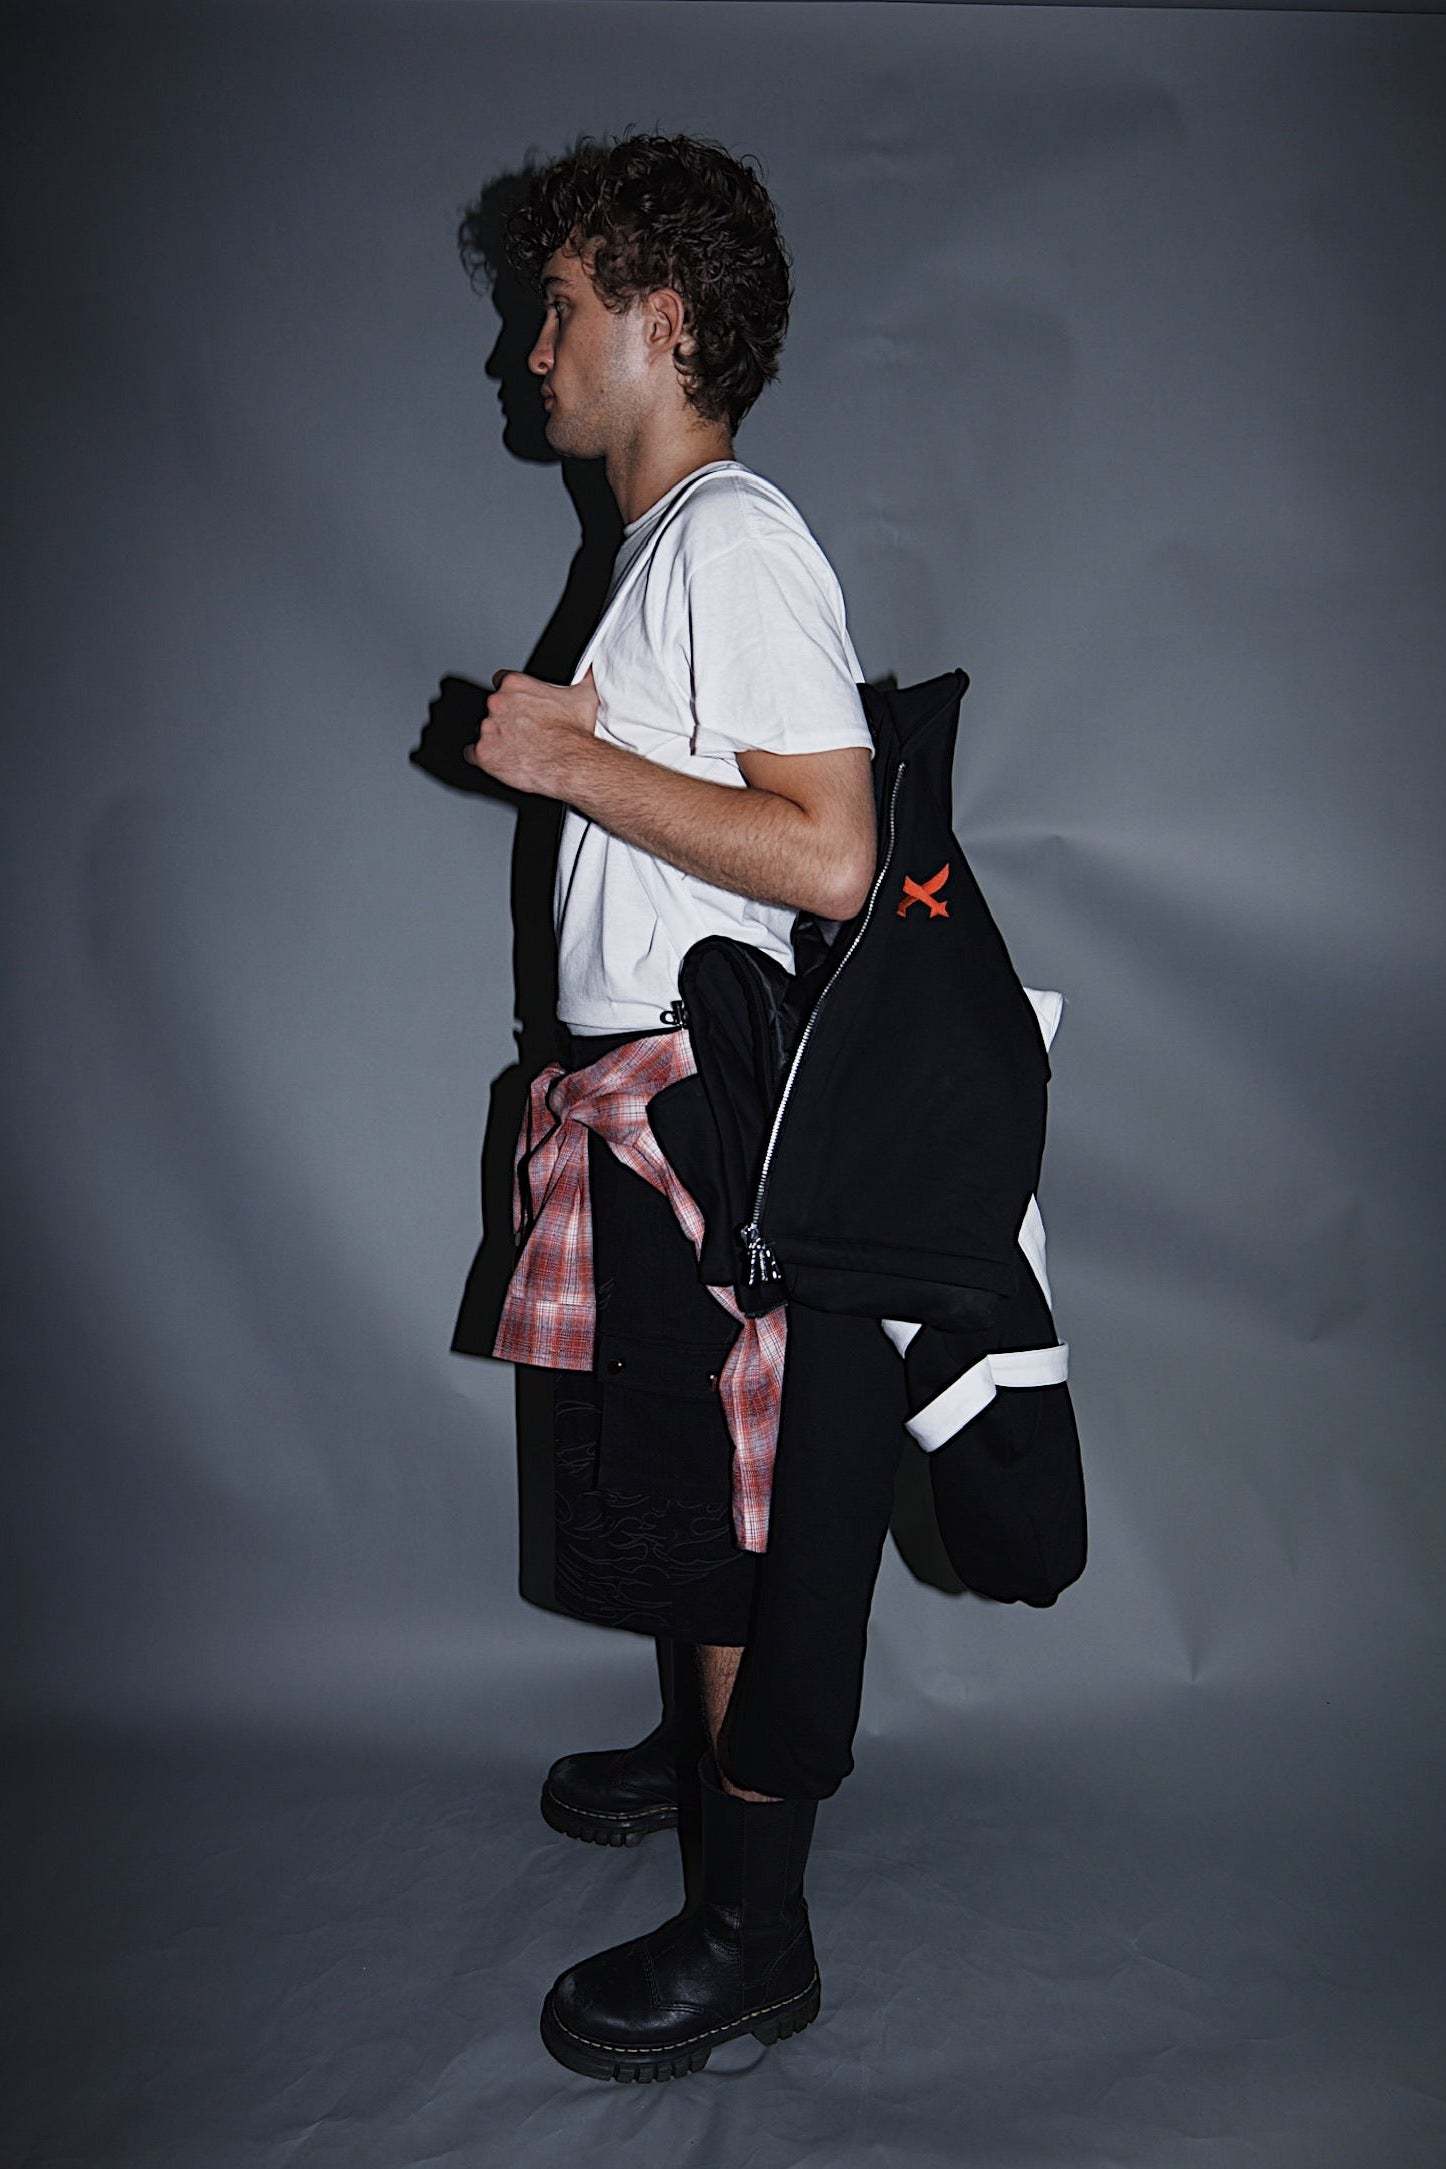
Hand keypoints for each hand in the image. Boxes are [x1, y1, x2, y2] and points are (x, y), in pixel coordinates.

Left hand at [464, 665, 599, 794]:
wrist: (570, 763)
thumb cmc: (575, 733)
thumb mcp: (584, 696)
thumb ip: (584, 677)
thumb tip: (591, 671)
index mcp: (515, 685)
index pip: (501, 681)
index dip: (512, 695)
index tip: (519, 705)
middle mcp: (497, 703)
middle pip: (492, 708)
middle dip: (505, 718)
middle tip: (523, 731)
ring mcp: (487, 728)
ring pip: (482, 731)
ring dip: (496, 738)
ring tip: (516, 748)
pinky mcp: (483, 753)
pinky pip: (473, 754)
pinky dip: (485, 757)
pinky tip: (500, 760)